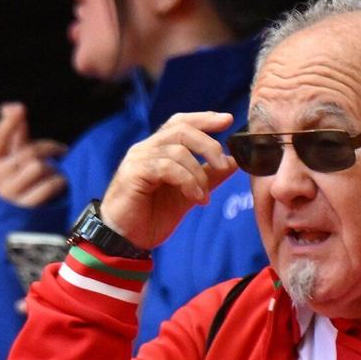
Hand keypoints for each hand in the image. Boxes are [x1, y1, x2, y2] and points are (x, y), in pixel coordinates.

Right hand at [0, 103, 68, 206]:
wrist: (13, 220)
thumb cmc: (16, 180)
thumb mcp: (11, 157)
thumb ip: (14, 132)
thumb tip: (12, 106)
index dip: (8, 123)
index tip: (20, 108)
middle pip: (29, 152)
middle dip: (49, 148)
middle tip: (61, 151)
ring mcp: (10, 194)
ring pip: (39, 168)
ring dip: (53, 169)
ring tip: (54, 173)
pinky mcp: (27, 208)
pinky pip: (50, 185)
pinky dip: (59, 182)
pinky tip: (59, 184)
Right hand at [98, 111, 237, 250]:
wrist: (126, 240)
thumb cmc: (152, 216)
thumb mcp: (189, 194)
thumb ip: (209, 177)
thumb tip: (234, 162)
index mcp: (158, 149)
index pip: (181, 123)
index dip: (204, 119)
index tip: (228, 120)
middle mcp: (146, 148)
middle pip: (182, 130)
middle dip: (208, 145)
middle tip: (223, 165)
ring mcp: (138, 159)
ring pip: (177, 150)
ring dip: (198, 174)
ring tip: (204, 197)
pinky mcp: (134, 173)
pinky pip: (168, 168)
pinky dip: (188, 182)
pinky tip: (196, 199)